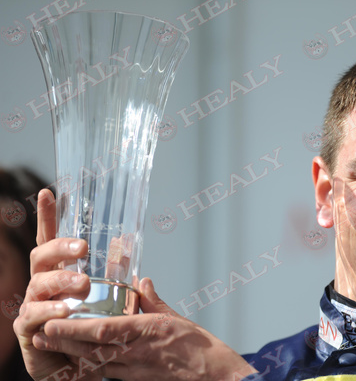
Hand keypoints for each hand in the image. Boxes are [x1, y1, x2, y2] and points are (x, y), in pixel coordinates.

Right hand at [13, 189, 98, 379]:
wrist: (74, 366)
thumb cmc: (89, 329)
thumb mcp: (108, 301)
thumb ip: (116, 276)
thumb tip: (129, 250)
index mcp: (59, 273)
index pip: (50, 240)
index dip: (48, 217)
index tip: (48, 192)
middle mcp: (42, 284)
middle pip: (42, 256)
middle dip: (61, 248)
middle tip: (84, 248)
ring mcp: (32, 304)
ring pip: (39, 284)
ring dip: (62, 281)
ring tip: (83, 284)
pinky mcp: (27, 328)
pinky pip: (34, 315)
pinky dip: (50, 311)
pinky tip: (65, 310)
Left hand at [34, 278, 257, 379]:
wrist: (211, 374)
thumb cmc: (197, 346)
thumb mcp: (174, 317)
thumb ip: (153, 300)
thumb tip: (141, 283)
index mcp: (146, 332)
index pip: (103, 330)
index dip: (75, 328)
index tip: (54, 322)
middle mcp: (135, 353)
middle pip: (91, 349)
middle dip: (63, 342)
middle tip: (40, 335)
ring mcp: (133, 370)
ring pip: (94, 362)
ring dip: (70, 354)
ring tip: (50, 345)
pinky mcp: (135, 380)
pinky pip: (107, 372)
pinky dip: (89, 365)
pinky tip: (78, 360)